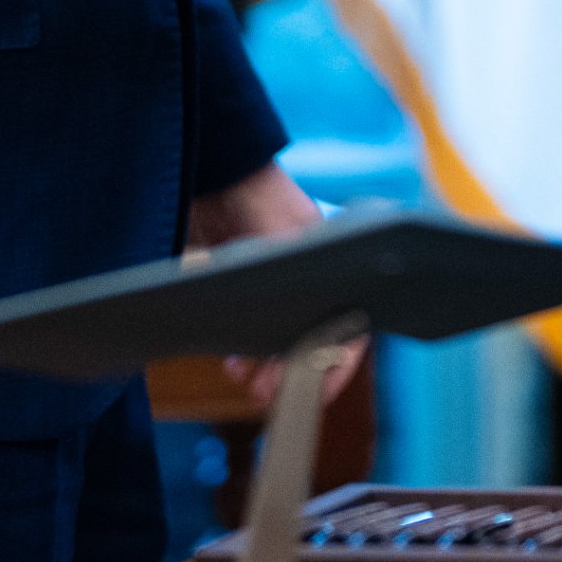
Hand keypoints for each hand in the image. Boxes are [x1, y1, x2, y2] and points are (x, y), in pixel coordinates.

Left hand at [184, 162, 362, 405]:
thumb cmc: (256, 192)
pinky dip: (244, 350)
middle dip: (293, 371)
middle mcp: (311, 279)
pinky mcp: (244, 288)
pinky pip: (251, 331)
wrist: (213, 168)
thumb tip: (301, 329)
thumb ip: (296, 272)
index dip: (336, 364)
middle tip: (267, 393)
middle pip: (312, 339)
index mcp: (334, 265)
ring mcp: (277, 285)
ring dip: (266, 366)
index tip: (316, 392)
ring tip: (246, 382)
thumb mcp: (283, 235)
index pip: (349, 326)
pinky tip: (230, 363)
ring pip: (281, 340)